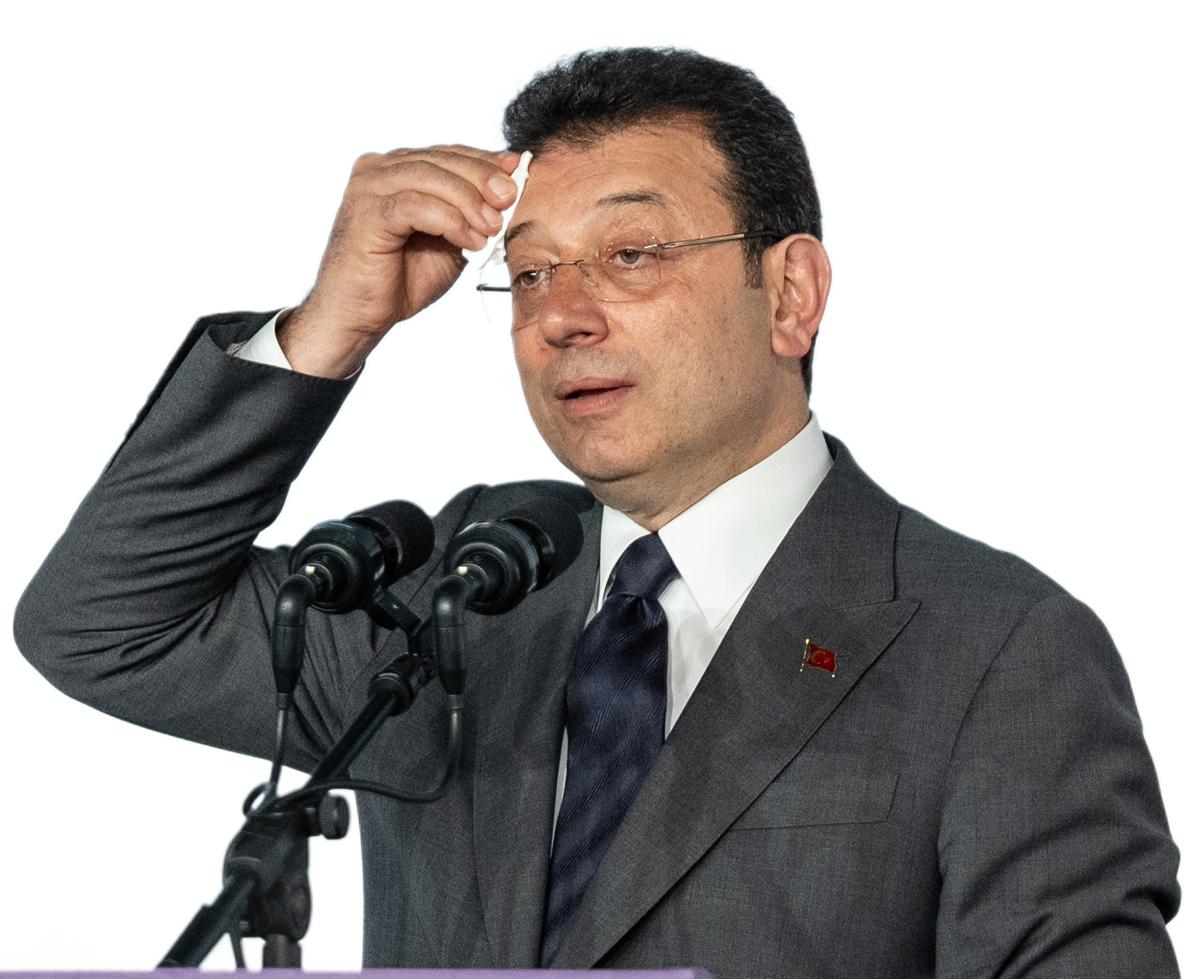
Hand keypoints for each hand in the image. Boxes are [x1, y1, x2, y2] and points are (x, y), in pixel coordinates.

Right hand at [281, 145, 519, 376]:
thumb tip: (509, 191)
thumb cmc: (400, 280)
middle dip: (483, 178)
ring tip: (492, 227)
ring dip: (470, 201)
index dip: (485, 162)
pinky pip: (417, 206)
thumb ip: (470, 215)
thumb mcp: (448, 241)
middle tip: (511, 198)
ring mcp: (368, 187)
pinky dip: (451, 222)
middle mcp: (378, 169)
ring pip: (432, 178)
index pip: (448, 154)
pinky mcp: (367, 212)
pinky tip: (471, 241)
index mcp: (397, 169)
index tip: (517, 173)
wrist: (359, 316)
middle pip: (442, 160)